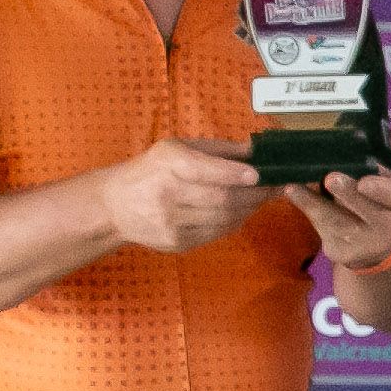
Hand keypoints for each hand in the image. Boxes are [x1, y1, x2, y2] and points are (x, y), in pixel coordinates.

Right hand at [97, 137, 272, 252]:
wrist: (115, 205)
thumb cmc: (151, 170)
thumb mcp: (176, 148)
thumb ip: (216, 149)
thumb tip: (254, 150)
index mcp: (167, 164)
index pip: (204, 170)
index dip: (234, 174)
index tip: (258, 175)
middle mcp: (167, 194)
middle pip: (221, 199)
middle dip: (254, 195)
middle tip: (275, 188)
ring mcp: (171, 223)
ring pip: (223, 219)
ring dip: (249, 209)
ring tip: (262, 198)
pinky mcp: (176, 243)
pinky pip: (216, 233)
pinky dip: (234, 222)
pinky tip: (241, 212)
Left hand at [282, 166, 390, 270]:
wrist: (377, 243)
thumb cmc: (380, 201)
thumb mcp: (386, 184)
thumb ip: (373, 170)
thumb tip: (347, 148)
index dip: (382, 190)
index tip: (364, 182)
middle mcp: (390, 227)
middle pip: (367, 211)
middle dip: (348, 194)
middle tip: (330, 179)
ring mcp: (366, 245)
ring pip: (338, 222)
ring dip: (315, 203)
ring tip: (295, 188)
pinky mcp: (342, 253)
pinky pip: (323, 230)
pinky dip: (307, 209)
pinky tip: (294, 194)